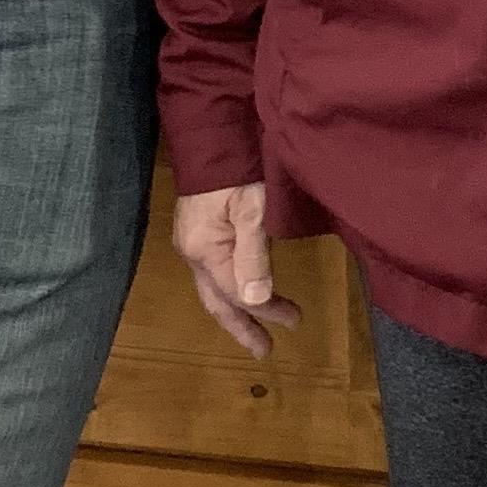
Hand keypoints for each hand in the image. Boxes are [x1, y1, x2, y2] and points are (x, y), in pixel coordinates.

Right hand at [174, 183, 301, 356]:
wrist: (212, 136)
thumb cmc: (237, 170)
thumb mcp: (252, 210)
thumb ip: (254, 256)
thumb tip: (256, 302)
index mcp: (204, 250)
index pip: (237, 293)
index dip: (265, 311)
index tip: (294, 321)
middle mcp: (192, 251)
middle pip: (216, 299)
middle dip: (242, 326)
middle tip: (265, 350)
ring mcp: (191, 241)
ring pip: (214, 287)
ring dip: (237, 308)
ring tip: (259, 327)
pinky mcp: (196, 230)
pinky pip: (213, 271)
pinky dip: (230, 288)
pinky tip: (244, 291)